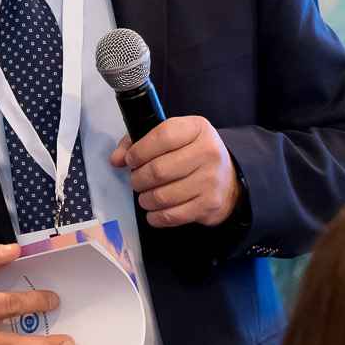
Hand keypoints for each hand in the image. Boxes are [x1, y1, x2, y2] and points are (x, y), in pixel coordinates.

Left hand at [110, 116, 240, 227]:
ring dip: (145, 199)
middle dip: (138, 178)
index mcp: (198, 128)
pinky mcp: (209, 205)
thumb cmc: (192, 154)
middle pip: (158, 170)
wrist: (228, 178)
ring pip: (162, 196)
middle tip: (136, 180)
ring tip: (145, 195)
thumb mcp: (173, 137)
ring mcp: (210, 180)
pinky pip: (172, 215)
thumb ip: (139, 142)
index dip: (139, 151)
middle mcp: (208, 152)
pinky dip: (155, 216)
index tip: (130, 160)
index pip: (162, 136)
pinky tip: (153, 211)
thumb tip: (116, 159)